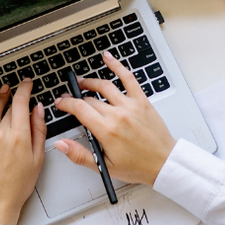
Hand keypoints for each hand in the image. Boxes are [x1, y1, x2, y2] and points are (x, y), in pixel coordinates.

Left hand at [0, 81, 45, 224]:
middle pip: (10, 107)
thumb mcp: (37, 159)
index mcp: (20, 137)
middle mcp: (1, 134)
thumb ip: (39, 131)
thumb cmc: (17, 186)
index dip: (25, 89)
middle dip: (15, 98)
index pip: (22, 103)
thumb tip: (39, 110)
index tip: (27, 83)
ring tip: (3, 92)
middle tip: (18, 92)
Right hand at [53, 51, 175, 184]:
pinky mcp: (141, 100)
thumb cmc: (137, 166)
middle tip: (69, 98)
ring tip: (82, 82)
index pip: (79, 109)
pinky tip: (108, 58)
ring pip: (104, 86)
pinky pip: (128, 78)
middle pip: (90, 99)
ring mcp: (130, 105)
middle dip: (76, 97)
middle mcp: (118, 115)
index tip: (60, 103)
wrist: (163, 162)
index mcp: (107, 131)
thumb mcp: (104, 166)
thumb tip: (61, 144)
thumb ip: (79, 154)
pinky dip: (117, 66)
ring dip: (90, 82)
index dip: (66, 104)